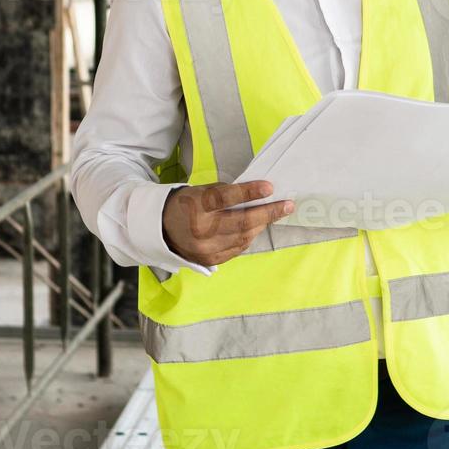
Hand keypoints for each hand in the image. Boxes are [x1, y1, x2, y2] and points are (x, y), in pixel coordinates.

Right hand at [162, 181, 293, 265]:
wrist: (161, 230)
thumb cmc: (186, 204)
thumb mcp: (200, 190)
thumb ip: (226, 193)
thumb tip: (256, 194)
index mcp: (197, 207)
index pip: (226, 198)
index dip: (249, 192)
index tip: (270, 187)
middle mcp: (201, 230)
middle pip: (241, 222)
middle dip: (268, 213)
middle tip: (287, 205)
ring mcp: (206, 249)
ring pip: (243, 237)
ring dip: (261, 224)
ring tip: (274, 214)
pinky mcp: (211, 260)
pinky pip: (238, 248)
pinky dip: (250, 236)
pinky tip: (256, 227)